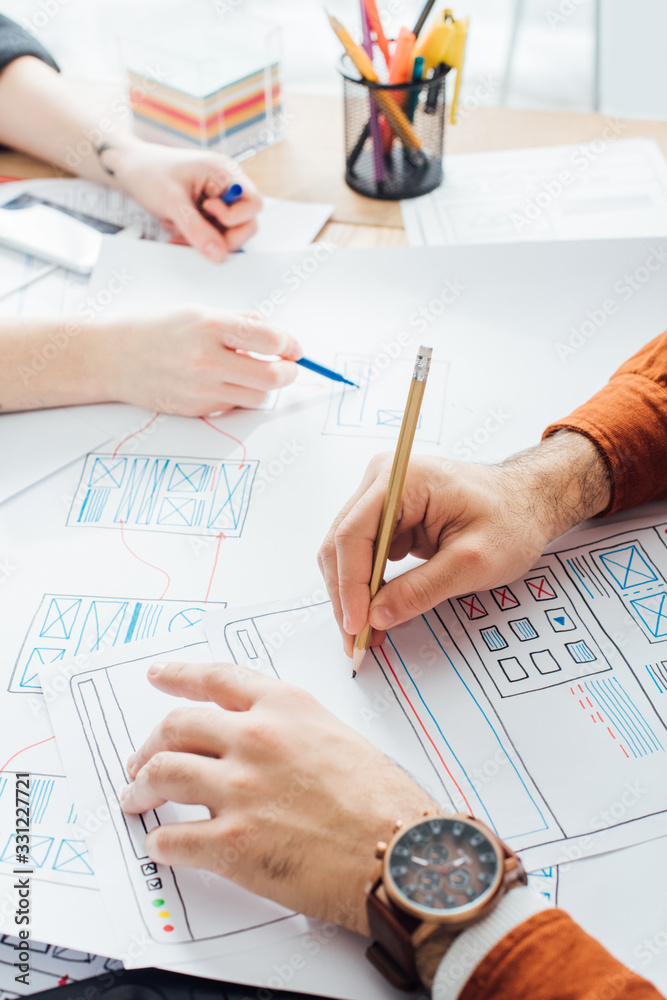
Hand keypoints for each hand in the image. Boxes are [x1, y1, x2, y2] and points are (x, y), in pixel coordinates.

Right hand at [96, 307, 300, 414]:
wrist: (113, 357)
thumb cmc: (156, 330)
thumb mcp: (198, 311)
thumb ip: (238, 322)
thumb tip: (273, 334)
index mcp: (210, 327)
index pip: (271, 340)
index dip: (290, 345)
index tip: (293, 348)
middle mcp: (207, 360)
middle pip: (271, 377)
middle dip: (288, 373)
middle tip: (287, 367)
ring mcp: (201, 389)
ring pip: (257, 397)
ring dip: (262, 387)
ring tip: (249, 372)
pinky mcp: (196, 409)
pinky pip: (233, 406)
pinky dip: (237, 396)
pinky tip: (223, 383)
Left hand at [110, 141, 261, 261]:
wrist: (130, 169)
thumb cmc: (149, 172)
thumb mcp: (172, 201)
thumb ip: (197, 229)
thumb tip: (219, 255)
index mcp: (225, 172)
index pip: (253, 204)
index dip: (235, 217)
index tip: (208, 212)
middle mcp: (228, 186)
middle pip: (246, 223)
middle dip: (221, 236)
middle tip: (194, 235)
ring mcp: (219, 200)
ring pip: (229, 233)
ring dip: (205, 239)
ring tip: (178, 229)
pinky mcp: (209, 211)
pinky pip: (214, 233)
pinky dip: (197, 237)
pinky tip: (176, 227)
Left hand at [120, 661, 436, 934]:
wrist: (403, 855)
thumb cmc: (383, 801)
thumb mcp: (336, 736)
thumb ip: (288, 728)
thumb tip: (252, 739)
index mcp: (284, 706)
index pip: (216, 678)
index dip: (178, 675)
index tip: (158, 676)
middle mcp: (255, 738)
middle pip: (176, 726)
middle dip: (149, 743)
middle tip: (141, 759)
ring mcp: (240, 789)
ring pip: (162, 775)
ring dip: (140, 789)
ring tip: (136, 799)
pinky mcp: (233, 844)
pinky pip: (172, 838)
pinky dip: (160, 842)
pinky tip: (162, 844)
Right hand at [318, 434, 610, 654]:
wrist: (529, 503)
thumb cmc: (512, 519)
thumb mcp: (473, 561)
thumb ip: (422, 589)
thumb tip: (378, 616)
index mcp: (402, 479)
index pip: (354, 533)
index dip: (350, 584)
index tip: (356, 624)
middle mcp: (382, 481)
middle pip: (342, 543)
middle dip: (347, 595)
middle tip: (356, 641)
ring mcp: (382, 498)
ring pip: (346, 552)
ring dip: (353, 595)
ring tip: (366, 634)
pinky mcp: (389, 517)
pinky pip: (364, 555)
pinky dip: (367, 587)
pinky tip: (376, 613)